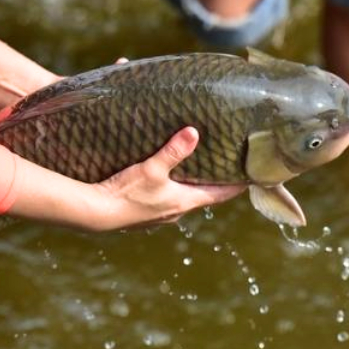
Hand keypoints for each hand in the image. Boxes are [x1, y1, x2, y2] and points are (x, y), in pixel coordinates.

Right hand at [92, 127, 245, 229]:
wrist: (97, 214)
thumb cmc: (127, 193)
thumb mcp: (152, 168)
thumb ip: (173, 151)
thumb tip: (194, 132)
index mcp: (184, 202)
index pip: (220, 194)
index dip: (236, 185)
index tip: (251, 176)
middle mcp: (176, 212)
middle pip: (203, 196)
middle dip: (213, 181)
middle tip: (224, 165)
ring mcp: (160, 216)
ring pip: (183, 198)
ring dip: (190, 185)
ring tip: (195, 168)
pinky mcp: (144, 215)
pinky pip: (165, 200)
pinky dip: (171, 189)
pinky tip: (163, 180)